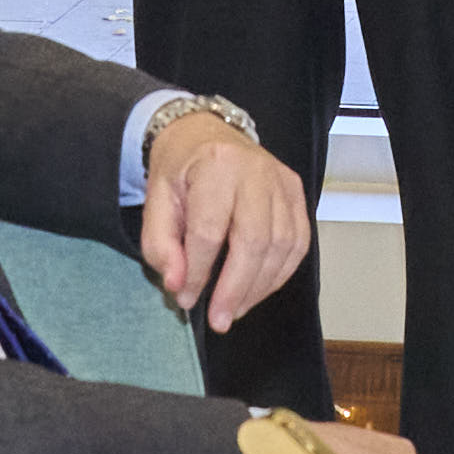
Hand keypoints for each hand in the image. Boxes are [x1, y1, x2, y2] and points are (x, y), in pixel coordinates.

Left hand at [140, 104, 313, 328]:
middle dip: (235, 288)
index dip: (198, 272)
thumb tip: (178, 286)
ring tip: (234, 310)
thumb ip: (161, 244)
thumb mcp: (156, 200)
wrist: (206, 133)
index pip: (210, 231)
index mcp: (215, 165)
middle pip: (253, 241)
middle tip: (219, 320)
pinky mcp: (297, 193)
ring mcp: (282, 181)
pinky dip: (279, 274)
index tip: (184, 298)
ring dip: (258, 287)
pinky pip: (298, 243)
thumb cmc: (181, 169)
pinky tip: (256, 291)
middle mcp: (256, 171)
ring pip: (281, 246)